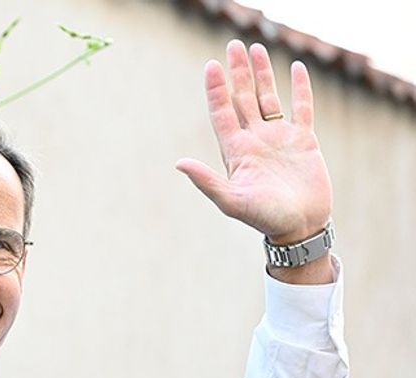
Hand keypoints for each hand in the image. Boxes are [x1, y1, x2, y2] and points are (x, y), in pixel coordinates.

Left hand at [176, 40, 332, 245]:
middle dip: (238, 73)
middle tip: (233, 45)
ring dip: (263, 75)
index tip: (211, 65)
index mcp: (236, 150)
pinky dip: (300, 89)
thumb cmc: (265, 218)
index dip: (216, 89)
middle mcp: (255, 140)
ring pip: (269, 98)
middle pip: (243, 98)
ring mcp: (279, 138)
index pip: (222, 112)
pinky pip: (302, 108)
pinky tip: (296, 68)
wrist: (300, 227)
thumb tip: (179, 164)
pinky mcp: (303, 141)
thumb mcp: (232, 200)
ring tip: (256, 49)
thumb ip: (206, 181)